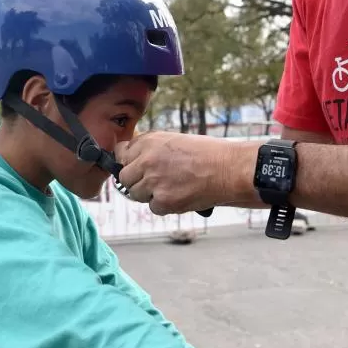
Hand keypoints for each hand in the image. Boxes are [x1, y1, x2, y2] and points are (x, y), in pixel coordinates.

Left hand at [114, 131, 251, 215]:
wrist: (227, 169)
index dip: (128, 161)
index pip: (121, 153)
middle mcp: (146, 161)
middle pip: (124, 177)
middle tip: (154, 181)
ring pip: (136, 194)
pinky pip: (153, 207)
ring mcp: (153, 182)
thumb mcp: (174, 140)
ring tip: (171, 187)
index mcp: (149, 142)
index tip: (134, 166)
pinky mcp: (163, 201)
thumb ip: (151, 148)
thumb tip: (134, 158)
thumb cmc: (207, 153)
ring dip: (150, 194)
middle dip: (136, 181)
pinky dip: (164, 205)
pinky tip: (180, 195)